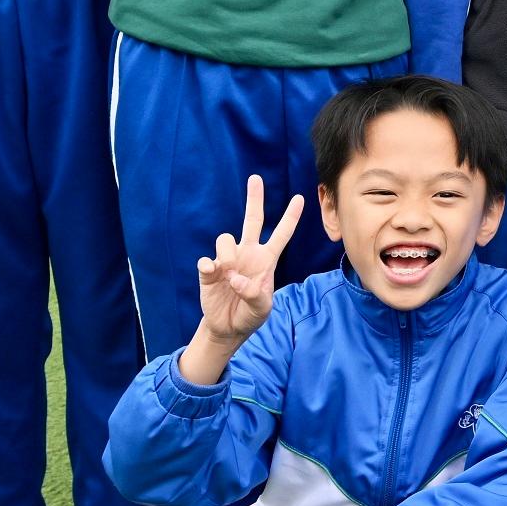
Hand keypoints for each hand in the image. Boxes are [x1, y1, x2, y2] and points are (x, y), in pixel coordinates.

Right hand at [187, 173, 304, 380]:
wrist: (229, 326)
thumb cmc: (250, 314)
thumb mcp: (261, 309)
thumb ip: (254, 294)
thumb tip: (236, 277)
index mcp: (266, 260)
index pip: (281, 235)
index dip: (290, 218)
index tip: (300, 198)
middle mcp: (247, 254)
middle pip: (252, 220)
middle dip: (254, 199)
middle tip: (255, 178)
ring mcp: (227, 260)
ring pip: (225, 238)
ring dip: (228, 254)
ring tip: (229, 273)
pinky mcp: (209, 271)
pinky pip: (206, 260)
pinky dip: (209, 265)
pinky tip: (212, 273)